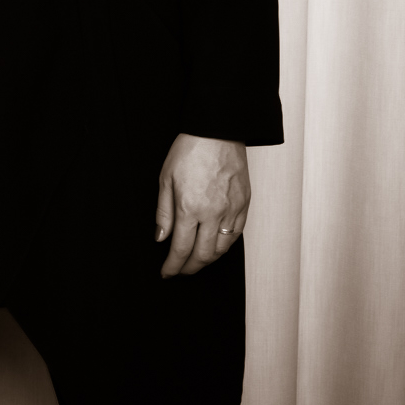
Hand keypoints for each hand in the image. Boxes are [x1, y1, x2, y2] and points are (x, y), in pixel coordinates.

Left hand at [155, 134, 250, 276]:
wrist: (217, 132)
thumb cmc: (189, 151)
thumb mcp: (165, 179)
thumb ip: (163, 213)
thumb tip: (160, 238)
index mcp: (189, 207)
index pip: (181, 248)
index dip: (173, 266)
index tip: (167, 272)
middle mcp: (212, 213)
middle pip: (203, 255)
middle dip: (190, 268)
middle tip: (180, 271)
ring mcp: (231, 210)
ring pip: (222, 249)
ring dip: (208, 260)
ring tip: (196, 261)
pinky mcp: (244, 204)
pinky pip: (236, 234)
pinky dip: (225, 246)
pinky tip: (216, 246)